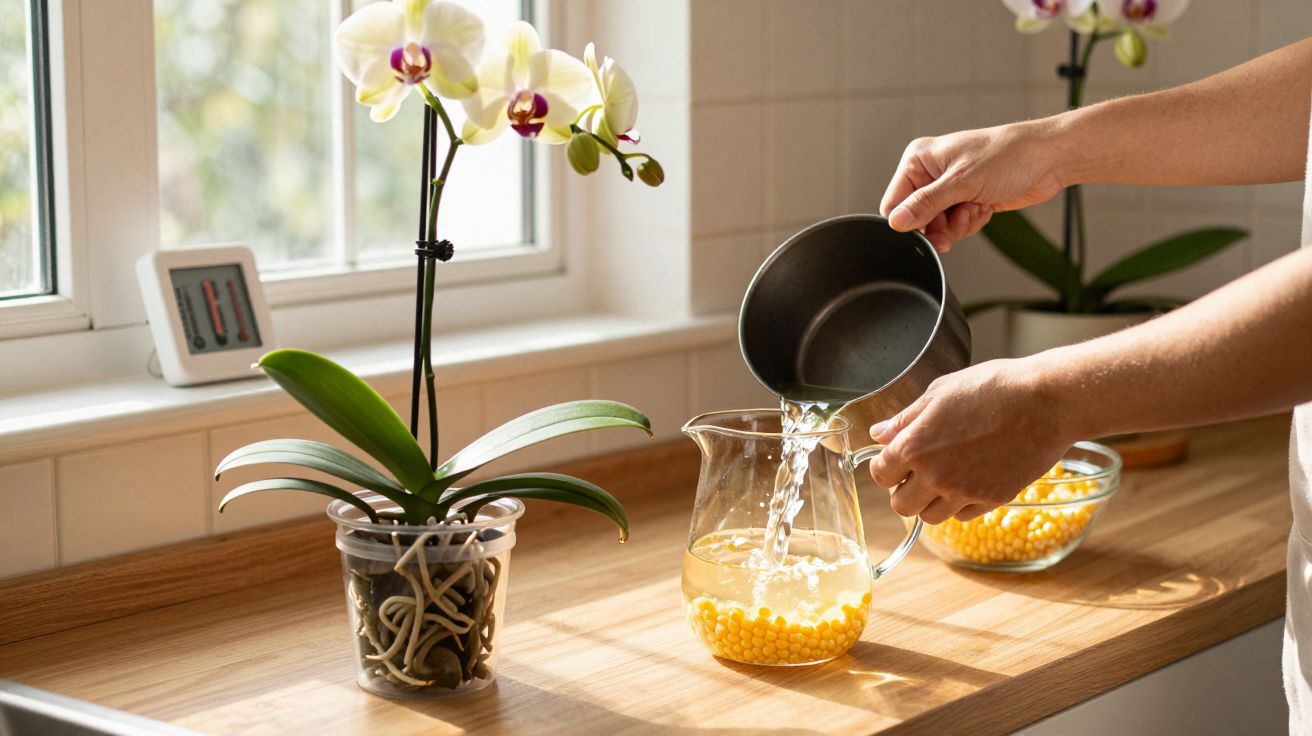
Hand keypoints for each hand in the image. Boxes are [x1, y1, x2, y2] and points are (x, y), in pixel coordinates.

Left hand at [867, 359, 1073, 524]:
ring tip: (944, 478)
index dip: (885, 466)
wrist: (1046, 401)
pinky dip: (960, 504)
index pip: (880, 474)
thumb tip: (879, 433)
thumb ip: (905, 419)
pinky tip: (969, 481)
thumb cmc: (993, 387)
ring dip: (930, 501)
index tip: (895, 459)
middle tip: (917, 473)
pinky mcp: (992, 500)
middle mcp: (935, 476)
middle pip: (901, 505)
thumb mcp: (939, 392)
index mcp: (914, 447)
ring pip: (931, 517)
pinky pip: (963, 516)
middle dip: (903, 490)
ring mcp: (964, 492)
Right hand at [881, 120, 1068, 251]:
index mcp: (920, 160)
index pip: (895, 201)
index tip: (928, 229)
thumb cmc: (1009, 155)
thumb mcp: (962, 182)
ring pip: (937, 226)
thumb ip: (926, 204)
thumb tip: (897, 222)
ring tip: (975, 208)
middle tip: (959, 221)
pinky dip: (970, 223)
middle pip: (916, 218)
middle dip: (939, 226)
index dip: (909, 220)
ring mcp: (949, 188)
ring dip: (958, 226)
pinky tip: (984, 207)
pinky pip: (955, 226)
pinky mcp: (966, 200)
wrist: (1048, 159)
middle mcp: (931, 173)